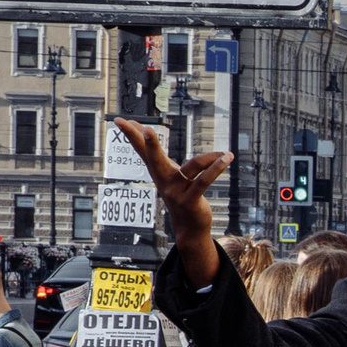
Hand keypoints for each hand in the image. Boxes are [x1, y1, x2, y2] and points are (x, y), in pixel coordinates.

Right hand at [109, 118, 230, 286]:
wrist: (189, 227)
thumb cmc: (180, 193)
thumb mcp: (167, 173)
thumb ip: (158, 154)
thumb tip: (145, 133)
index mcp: (157, 171)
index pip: (141, 150)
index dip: (131, 135)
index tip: (119, 120)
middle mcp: (164, 180)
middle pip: (155, 158)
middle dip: (151, 144)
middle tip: (148, 130)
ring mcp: (176, 191)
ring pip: (192, 168)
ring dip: (210, 159)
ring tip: (225, 154)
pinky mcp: (190, 200)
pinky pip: (204, 181)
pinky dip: (216, 170)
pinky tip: (226, 160)